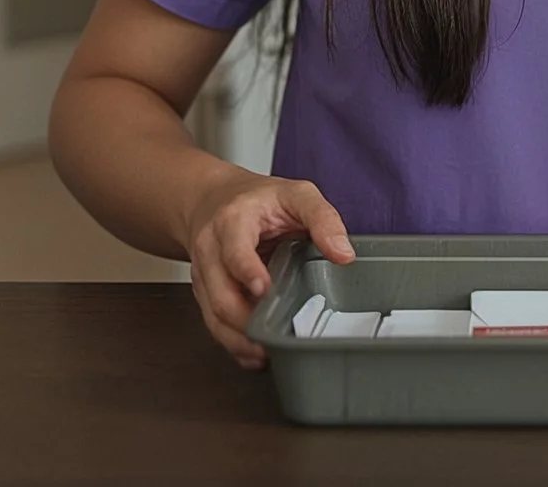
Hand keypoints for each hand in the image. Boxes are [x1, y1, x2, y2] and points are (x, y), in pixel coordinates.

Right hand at [182, 171, 354, 369]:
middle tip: (273, 335)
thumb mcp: (296, 194)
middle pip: (219, 294)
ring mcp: (204, 274)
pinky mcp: (205, 292)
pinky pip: (213, 323)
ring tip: (267, 353)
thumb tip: (343, 253)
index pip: (234, 251)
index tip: (265, 290)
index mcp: (232, 221)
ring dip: (238, 339)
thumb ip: (322, 218)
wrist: (211, 199)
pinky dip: (233, 343)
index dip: (248, 272)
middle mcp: (211, 250)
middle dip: (245, 320)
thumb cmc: (257, 199)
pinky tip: (254, 354)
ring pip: (213, 315)